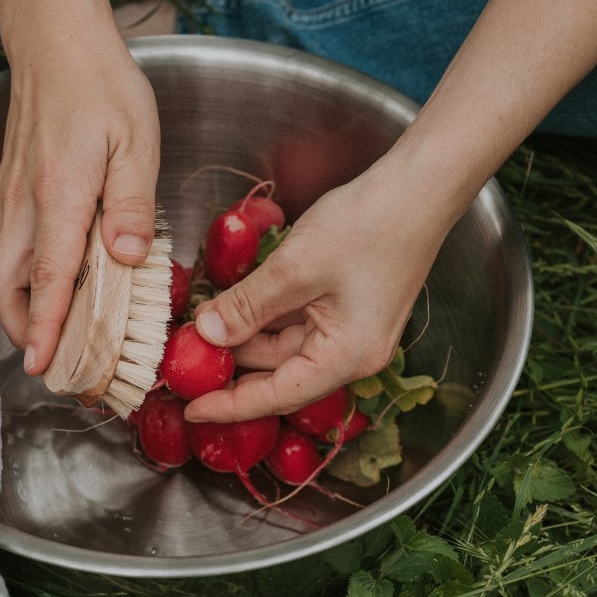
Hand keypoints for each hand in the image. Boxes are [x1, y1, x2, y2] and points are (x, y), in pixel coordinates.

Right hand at [0, 31, 160, 374]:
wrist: (56, 44)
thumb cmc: (102, 86)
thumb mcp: (136, 141)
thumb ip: (132, 205)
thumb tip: (128, 259)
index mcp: (60, 194)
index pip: (50, 277)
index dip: (48, 327)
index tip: (45, 366)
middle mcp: (24, 204)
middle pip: (5, 287)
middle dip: (26, 331)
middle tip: (58, 361)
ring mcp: (12, 198)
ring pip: (4, 271)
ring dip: (25, 308)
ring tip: (61, 333)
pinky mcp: (11, 191)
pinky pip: (11, 249)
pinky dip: (28, 278)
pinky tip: (62, 282)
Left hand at [181, 158, 454, 422]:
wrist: (417, 188)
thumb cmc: (368, 226)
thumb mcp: (294, 269)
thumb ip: (247, 306)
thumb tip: (206, 334)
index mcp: (346, 358)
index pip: (276, 395)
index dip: (229, 405)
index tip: (190, 409)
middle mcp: (350, 353)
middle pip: (277, 373)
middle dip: (229, 366)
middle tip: (179, 357)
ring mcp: (349, 330)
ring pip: (281, 345)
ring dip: (241, 336)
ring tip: (196, 326)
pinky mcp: (344, 306)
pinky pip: (293, 321)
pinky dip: (260, 315)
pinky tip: (229, 304)